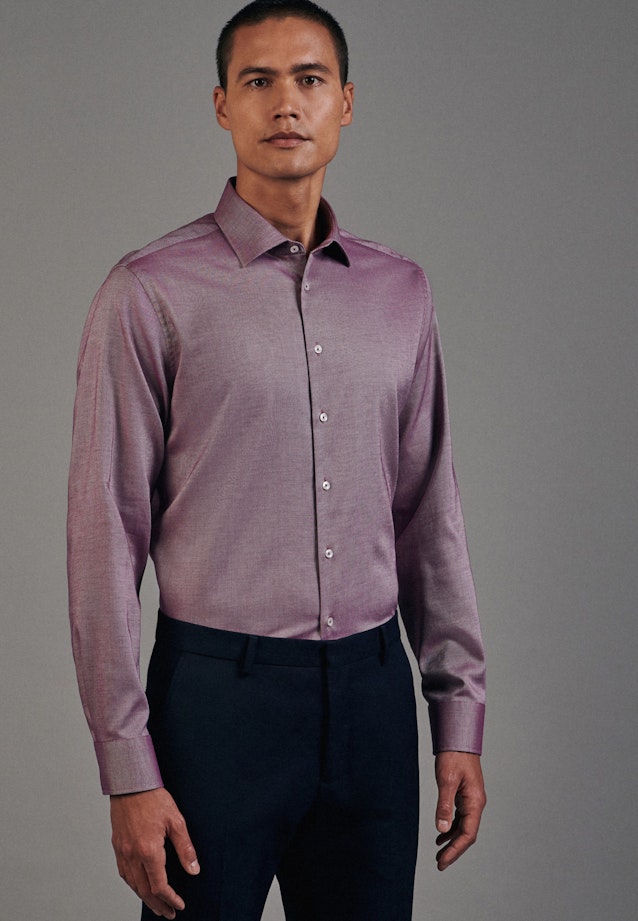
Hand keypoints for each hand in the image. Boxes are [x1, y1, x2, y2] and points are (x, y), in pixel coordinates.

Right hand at [110, 787, 199, 917]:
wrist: (130, 783)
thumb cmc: (154, 798)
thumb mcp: (176, 821)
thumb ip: (185, 848)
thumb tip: (194, 870)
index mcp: (149, 850)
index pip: (159, 886)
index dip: (170, 899)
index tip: (179, 905)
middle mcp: (133, 855)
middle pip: (144, 890)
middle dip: (158, 905)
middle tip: (169, 913)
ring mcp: (122, 851)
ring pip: (132, 884)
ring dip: (145, 898)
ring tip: (156, 905)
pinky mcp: (117, 846)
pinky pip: (124, 873)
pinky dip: (133, 885)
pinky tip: (139, 886)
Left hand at [434, 751, 485, 870]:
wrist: (458, 738)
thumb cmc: (453, 757)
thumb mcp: (446, 781)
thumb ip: (444, 805)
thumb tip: (441, 830)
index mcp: (475, 802)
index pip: (468, 834)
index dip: (455, 850)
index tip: (442, 861)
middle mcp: (476, 804)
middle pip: (467, 835)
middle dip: (454, 850)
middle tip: (440, 864)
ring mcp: (471, 800)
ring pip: (463, 827)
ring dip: (452, 841)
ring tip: (439, 853)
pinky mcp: (464, 795)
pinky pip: (459, 818)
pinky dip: (450, 828)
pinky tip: (441, 835)